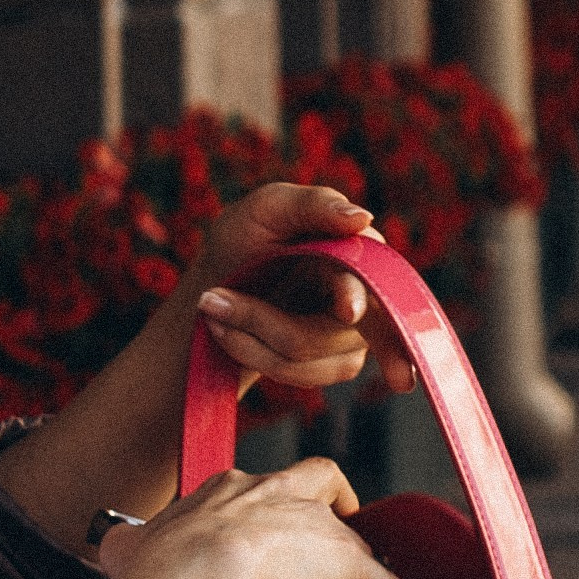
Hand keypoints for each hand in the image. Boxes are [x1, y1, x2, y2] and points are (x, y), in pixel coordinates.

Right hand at [98, 455, 406, 578]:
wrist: (197, 567)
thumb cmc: (162, 562)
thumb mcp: (135, 545)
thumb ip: (130, 545)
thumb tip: (113, 549)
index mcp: (230, 489)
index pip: (263, 487)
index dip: (271, 510)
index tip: (266, 534)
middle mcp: (278, 493)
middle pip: (321, 493)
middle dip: (331, 520)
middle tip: (322, 558)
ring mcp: (316, 524)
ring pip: (353, 541)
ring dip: (356, 573)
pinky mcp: (346, 560)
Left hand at [184, 183, 415, 400]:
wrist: (218, 289)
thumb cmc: (246, 240)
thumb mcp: (266, 208)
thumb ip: (312, 204)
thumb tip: (361, 218)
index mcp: (360, 250)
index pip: (370, 278)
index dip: (357, 294)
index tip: (347, 309)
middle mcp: (370, 294)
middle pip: (334, 327)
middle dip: (266, 321)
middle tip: (208, 303)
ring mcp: (356, 335)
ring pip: (308, 355)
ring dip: (248, 336)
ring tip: (213, 308)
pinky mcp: (335, 365)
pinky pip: (299, 374)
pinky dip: (252, 353)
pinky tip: (229, 332)